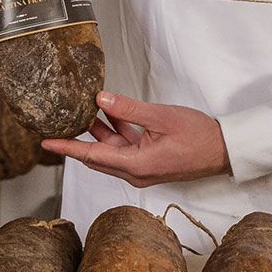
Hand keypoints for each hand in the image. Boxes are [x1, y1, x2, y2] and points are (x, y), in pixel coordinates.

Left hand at [41, 92, 231, 187]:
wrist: (225, 151)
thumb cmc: (199, 136)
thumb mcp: (161, 116)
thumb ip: (129, 109)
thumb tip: (100, 99)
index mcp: (136, 165)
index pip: (92, 156)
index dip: (67, 147)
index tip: (46, 142)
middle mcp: (136, 172)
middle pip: (97, 156)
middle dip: (79, 138)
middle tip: (60, 121)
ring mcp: (143, 169)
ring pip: (111, 151)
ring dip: (100, 132)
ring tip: (85, 110)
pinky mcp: (150, 163)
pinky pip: (125, 149)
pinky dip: (117, 133)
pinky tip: (111, 114)